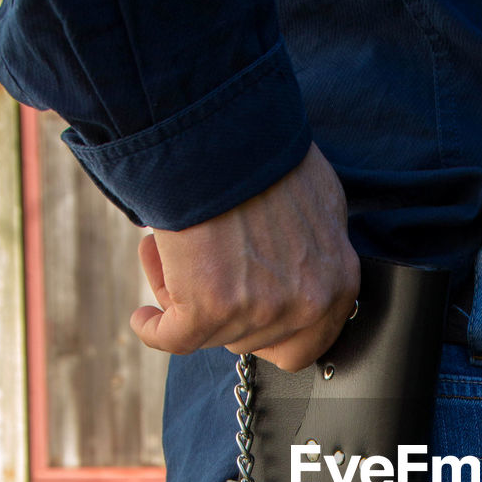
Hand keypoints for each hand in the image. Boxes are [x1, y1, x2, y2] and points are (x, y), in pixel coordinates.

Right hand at [130, 143, 360, 370]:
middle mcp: (305, 305)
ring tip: (168, 251)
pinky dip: (152, 327)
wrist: (220, 136)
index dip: (271, 332)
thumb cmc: (267, 158)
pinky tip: (144, 316)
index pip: (307, 345)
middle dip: (225, 309)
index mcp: (337, 285)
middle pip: (253, 339)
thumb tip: (303, 276)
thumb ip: (317, 255)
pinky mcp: (208, 310)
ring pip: (210, 333)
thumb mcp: (321, 206)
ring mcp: (257, 311)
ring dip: (184, 297)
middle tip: (204, 266)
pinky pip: (172, 338)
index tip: (246, 312)